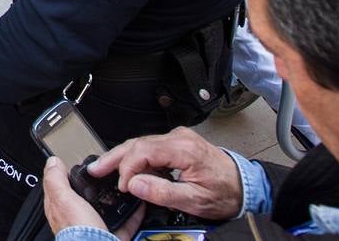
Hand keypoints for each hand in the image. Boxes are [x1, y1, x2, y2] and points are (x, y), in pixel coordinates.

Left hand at [43, 157, 144, 239]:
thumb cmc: (79, 233)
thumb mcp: (64, 199)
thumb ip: (56, 180)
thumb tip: (52, 162)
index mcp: (62, 208)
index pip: (62, 185)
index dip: (69, 173)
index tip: (82, 164)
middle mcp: (77, 218)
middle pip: (87, 196)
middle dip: (98, 185)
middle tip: (108, 173)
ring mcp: (96, 227)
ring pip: (108, 208)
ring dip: (117, 197)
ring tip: (125, 185)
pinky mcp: (113, 235)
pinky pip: (125, 221)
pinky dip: (133, 212)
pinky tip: (139, 203)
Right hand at [90, 127, 244, 221]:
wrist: (244, 185)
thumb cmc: (224, 192)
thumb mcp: (194, 200)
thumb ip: (163, 192)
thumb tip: (135, 184)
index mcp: (184, 149)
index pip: (143, 151)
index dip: (127, 169)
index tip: (122, 186)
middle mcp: (179, 138)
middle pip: (137, 143)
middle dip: (114, 157)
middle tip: (95, 169)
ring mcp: (178, 138)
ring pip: (141, 143)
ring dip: (122, 157)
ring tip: (103, 167)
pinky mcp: (177, 143)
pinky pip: (150, 146)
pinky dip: (136, 157)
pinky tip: (127, 168)